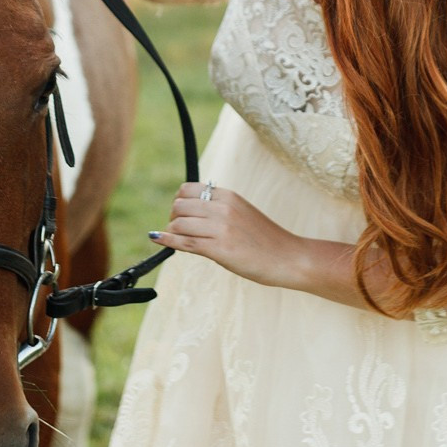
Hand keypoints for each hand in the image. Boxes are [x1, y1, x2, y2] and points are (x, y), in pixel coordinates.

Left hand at [149, 184, 305, 290]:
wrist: (288, 257)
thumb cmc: (266, 240)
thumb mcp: (242, 214)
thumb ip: (219, 209)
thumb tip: (190, 213)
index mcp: (228, 196)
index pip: (188, 189)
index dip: (179, 202)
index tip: (181, 214)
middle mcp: (223, 208)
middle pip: (179, 205)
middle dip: (173, 218)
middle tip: (178, 230)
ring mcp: (221, 228)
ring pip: (179, 224)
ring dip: (172, 233)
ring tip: (177, 241)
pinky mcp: (220, 249)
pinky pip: (185, 242)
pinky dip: (167, 241)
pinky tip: (158, 240)